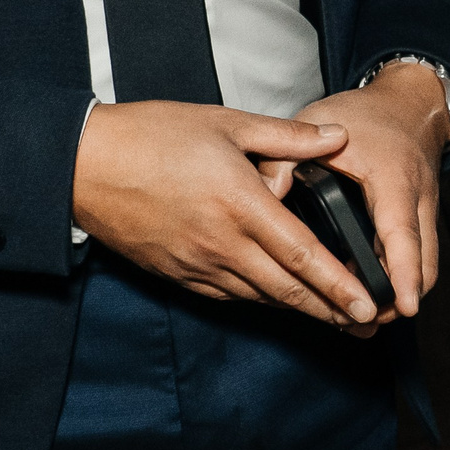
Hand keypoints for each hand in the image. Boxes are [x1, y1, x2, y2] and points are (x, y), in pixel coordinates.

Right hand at [73, 102, 381, 326]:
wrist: (81, 164)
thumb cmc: (151, 136)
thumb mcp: (226, 123)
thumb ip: (287, 137)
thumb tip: (338, 137)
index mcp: (241, 204)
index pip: (303, 255)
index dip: (339, 285)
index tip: (369, 305)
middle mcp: (221, 242)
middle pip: (287, 289)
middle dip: (332, 312)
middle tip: (368, 326)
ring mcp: (197, 263)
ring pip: (259, 296)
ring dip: (299, 310)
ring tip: (337, 320)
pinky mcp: (176, 273)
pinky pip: (227, 294)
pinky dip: (260, 300)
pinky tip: (280, 300)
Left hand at [273, 64, 449, 328]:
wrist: (411, 105)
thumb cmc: (366, 115)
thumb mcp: (318, 121)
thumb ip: (286, 156)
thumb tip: (266, 193)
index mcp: (394, 179)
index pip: (402, 233)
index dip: (404, 273)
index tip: (403, 307)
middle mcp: (418, 200)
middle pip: (423, 264)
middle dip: (401, 298)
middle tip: (368, 322)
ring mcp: (426, 212)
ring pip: (425, 266)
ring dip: (401, 292)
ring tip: (363, 315)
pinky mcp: (423, 221)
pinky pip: (419, 258)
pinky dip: (401, 278)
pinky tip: (368, 288)